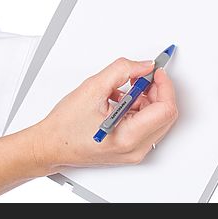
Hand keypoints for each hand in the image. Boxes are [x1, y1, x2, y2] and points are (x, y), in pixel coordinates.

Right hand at [31, 58, 177, 173]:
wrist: (52, 145)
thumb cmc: (66, 126)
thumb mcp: (92, 88)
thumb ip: (122, 71)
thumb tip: (144, 66)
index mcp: (128, 137)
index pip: (165, 109)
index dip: (164, 85)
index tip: (155, 72)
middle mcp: (136, 149)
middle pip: (165, 115)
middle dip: (156, 91)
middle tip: (141, 76)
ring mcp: (135, 152)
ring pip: (157, 119)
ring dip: (146, 99)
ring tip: (122, 90)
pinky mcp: (131, 150)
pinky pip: (147, 126)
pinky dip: (139, 109)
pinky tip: (120, 101)